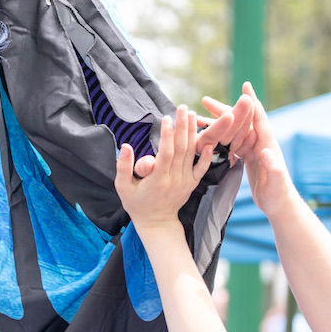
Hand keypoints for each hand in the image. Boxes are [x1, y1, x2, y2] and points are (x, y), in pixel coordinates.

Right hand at [116, 104, 228, 232]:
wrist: (157, 223)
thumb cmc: (137, 204)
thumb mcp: (123, 187)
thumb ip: (123, 166)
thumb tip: (125, 146)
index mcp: (158, 179)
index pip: (166, 153)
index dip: (168, 135)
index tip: (167, 118)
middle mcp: (175, 179)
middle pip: (181, 149)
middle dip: (182, 126)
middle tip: (183, 108)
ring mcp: (185, 181)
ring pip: (191, 154)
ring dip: (193, 134)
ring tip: (193, 115)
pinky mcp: (192, 184)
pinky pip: (202, 169)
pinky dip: (206, 156)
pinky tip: (208, 142)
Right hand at [203, 87, 291, 214]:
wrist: (279, 205)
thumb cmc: (279, 195)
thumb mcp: (276, 183)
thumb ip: (274, 166)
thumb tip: (266, 151)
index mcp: (267, 144)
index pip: (259, 119)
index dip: (252, 102)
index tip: (245, 86)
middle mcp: (260, 142)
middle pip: (241, 121)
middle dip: (224, 109)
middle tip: (205, 101)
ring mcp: (254, 149)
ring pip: (234, 129)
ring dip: (218, 121)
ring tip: (199, 115)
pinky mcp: (248, 157)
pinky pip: (232, 141)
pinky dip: (220, 135)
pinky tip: (207, 133)